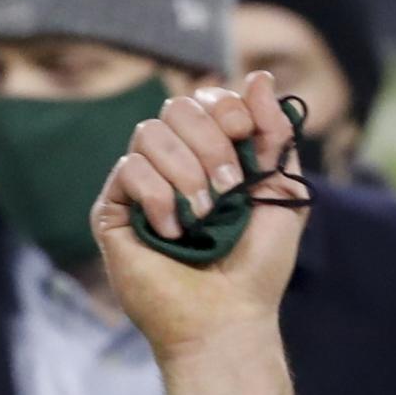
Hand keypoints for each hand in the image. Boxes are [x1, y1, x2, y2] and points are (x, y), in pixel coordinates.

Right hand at [94, 75, 306, 394]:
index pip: (205, 98)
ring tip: (204, 218)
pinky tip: (174, 233)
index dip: (226, 107)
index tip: (247, 135)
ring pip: (148, 133)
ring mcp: (139, 185)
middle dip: (212, 144)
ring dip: (187, 174)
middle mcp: (172, 164)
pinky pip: (129, 170)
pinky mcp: (112, 210)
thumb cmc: (256, 268)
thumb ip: (277, 136)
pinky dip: (160, 200)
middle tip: (230, 189)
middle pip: (176, 107)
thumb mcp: (283, 194)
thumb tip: (257, 77)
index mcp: (210, 155)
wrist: (228, 318)